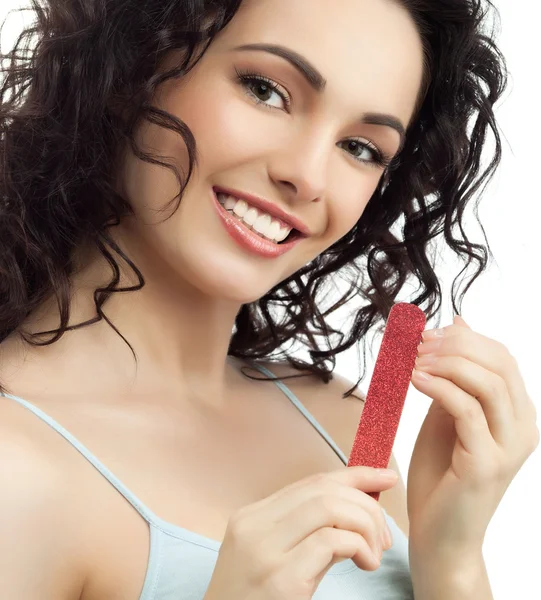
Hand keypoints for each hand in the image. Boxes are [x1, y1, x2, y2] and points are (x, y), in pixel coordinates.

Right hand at [204, 466, 397, 599]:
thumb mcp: (276, 560)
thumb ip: (310, 534)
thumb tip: (358, 514)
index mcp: (251, 517)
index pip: (311, 482)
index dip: (354, 475)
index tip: (384, 477)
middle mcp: (254, 526)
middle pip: (323, 490)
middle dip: (366, 505)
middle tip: (383, 535)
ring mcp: (264, 551)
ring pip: (329, 507)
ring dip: (365, 526)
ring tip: (373, 554)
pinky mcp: (281, 579)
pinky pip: (331, 541)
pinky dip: (359, 546)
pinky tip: (365, 564)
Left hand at [408, 315, 538, 557]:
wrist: (439, 534)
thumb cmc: (441, 474)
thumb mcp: (446, 414)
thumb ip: (455, 375)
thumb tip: (458, 322)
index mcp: (516, 414)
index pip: (501, 357)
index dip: (464, 338)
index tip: (425, 334)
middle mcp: (522, 428)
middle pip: (499, 364)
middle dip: (455, 345)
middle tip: (417, 344)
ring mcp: (508, 447)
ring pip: (488, 383)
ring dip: (446, 363)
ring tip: (413, 360)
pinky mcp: (486, 464)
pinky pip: (467, 410)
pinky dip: (439, 387)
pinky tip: (414, 379)